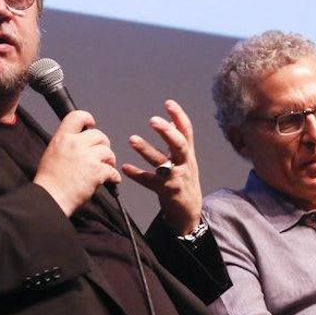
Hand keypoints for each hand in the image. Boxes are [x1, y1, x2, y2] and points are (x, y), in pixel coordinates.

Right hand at [33, 110, 118, 215]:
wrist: (49, 199)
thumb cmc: (49, 182)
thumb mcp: (52, 153)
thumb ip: (66, 144)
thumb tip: (79, 142)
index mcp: (62, 138)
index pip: (77, 116)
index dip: (88, 118)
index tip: (92, 124)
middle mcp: (75, 144)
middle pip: (99, 135)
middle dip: (103, 145)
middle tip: (101, 155)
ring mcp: (87, 157)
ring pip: (108, 152)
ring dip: (109, 161)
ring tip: (105, 168)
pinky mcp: (97, 171)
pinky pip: (112, 170)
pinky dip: (113, 177)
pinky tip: (110, 181)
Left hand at [123, 99, 202, 233]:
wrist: (189, 211)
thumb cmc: (184, 180)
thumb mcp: (186, 159)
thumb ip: (180, 141)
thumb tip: (172, 120)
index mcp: (188, 153)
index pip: (187, 131)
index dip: (179, 116)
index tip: (168, 103)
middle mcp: (185, 163)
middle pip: (179, 144)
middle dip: (167, 132)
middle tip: (153, 120)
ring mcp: (176, 178)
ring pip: (162, 162)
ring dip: (146, 150)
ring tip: (131, 139)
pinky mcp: (167, 191)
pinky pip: (150, 182)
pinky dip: (138, 174)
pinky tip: (125, 168)